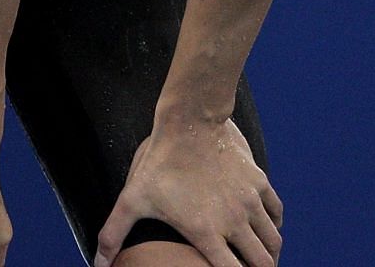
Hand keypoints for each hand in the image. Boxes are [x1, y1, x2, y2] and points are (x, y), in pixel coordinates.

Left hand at [94, 120, 282, 266]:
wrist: (191, 121)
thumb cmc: (160, 162)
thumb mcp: (131, 200)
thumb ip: (112, 236)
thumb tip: (98, 265)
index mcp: (205, 232)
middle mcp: (233, 220)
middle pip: (261, 261)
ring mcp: (249, 200)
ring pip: (273, 239)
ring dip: (270, 254)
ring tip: (263, 262)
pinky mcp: (259, 181)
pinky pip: (276, 211)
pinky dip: (274, 226)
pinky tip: (268, 230)